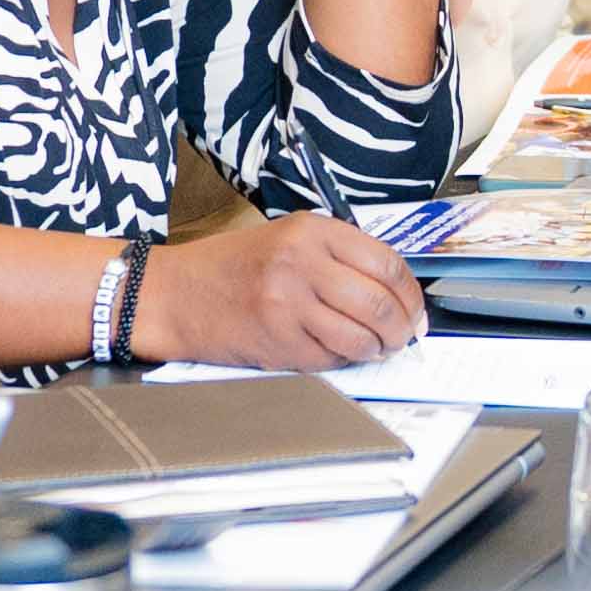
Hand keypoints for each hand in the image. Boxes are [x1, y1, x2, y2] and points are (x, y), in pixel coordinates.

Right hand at [135, 212, 428, 369]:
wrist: (174, 294)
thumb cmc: (232, 267)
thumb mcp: (287, 238)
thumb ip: (338, 256)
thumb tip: (394, 291)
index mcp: (311, 230)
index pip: (387, 262)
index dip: (411, 294)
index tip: (416, 310)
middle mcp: (301, 263)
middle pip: (379, 303)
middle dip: (402, 328)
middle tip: (404, 337)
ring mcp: (288, 304)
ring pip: (360, 336)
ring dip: (377, 349)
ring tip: (375, 348)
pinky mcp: (276, 341)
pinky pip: (330, 358)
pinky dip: (343, 360)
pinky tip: (337, 352)